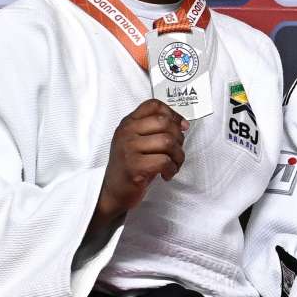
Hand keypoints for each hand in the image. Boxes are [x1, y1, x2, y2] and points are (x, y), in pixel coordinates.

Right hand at [91, 99, 186, 230]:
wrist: (113, 191)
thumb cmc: (131, 166)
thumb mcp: (138, 142)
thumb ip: (155, 129)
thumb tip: (183, 124)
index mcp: (128, 123)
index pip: (153, 105)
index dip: (173, 114)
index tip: (181, 127)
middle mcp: (126, 132)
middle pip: (165, 123)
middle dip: (179, 138)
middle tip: (175, 152)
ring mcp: (128, 149)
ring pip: (168, 142)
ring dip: (178, 156)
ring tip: (172, 165)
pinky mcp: (134, 166)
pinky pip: (164, 161)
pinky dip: (172, 169)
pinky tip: (166, 174)